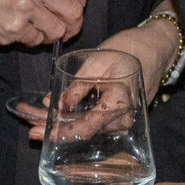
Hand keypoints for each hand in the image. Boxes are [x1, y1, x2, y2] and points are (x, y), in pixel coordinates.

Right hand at [0, 0, 89, 48]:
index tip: (69, 5)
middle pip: (75, 11)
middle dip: (70, 23)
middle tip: (57, 26)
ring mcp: (25, 5)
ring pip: (59, 30)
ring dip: (48, 34)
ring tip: (30, 27)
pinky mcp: (13, 27)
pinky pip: (36, 41)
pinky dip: (28, 40)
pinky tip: (11, 29)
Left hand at [19, 27, 176, 140]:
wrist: (153, 50)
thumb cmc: (127, 51)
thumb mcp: (97, 63)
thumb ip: (77, 86)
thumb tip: (59, 105)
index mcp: (118, 104)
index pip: (85, 127)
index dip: (61, 133)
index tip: (41, 133)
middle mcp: (122, 119)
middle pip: (83, 131)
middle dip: (54, 129)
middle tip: (31, 129)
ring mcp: (121, 121)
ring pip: (86, 127)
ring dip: (60, 123)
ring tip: (34, 118)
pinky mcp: (117, 118)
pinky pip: (93, 122)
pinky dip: (72, 118)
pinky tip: (52, 115)